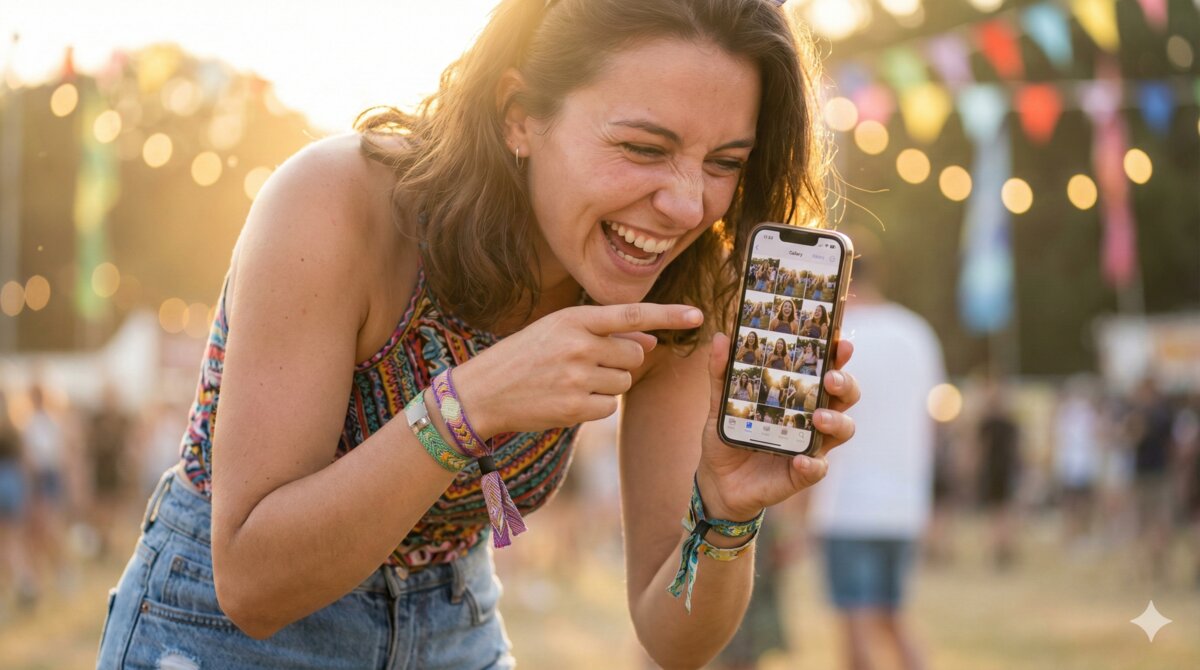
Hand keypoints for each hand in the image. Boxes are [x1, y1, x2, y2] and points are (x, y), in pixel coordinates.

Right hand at [452, 303, 703, 438]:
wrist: (483, 391)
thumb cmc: (524, 356)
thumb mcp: (559, 331)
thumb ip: (605, 333)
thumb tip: (650, 341)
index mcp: (574, 319)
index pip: (632, 313)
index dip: (669, 315)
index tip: (699, 314)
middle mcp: (578, 345)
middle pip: (632, 354)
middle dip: (620, 360)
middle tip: (585, 364)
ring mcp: (577, 378)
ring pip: (622, 382)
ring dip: (606, 384)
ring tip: (570, 381)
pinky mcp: (574, 409)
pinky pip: (609, 408)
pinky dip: (595, 407)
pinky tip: (567, 400)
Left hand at [695, 333, 859, 520]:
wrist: (719, 479)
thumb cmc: (730, 434)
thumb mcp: (721, 403)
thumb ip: (721, 373)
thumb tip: (721, 338)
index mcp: (799, 394)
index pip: (826, 369)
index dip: (837, 356)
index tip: (840, 343)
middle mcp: (812, 417)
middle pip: (845, 396)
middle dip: (845, 384)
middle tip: (830, 379)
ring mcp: (811, 444)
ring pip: (843, 430)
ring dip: (835, 421)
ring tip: (818, 418)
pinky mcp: (803, 472)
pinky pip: (817, 468)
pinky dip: (812, 464)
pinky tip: (801, 459)